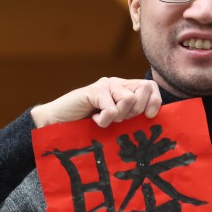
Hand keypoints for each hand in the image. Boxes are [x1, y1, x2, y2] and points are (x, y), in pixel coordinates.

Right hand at [31, 77, 161, 127]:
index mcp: (125, 90)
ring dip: (118, 117)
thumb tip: (153, 120)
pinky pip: (111, 109)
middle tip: (118, 120)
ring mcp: (105, 85)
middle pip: (144, 90)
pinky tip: (93, 120)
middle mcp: (117, 84)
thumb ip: (131, 117)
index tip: (147, 117)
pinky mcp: (94, 91)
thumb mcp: (116, 123)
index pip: (150, 87)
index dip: (154, 101)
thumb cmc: (87, 127)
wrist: (57, 124)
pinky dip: (104, 121)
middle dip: (136, 111)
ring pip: (129, 99)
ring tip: (103, 119)